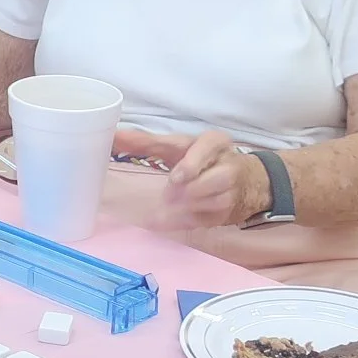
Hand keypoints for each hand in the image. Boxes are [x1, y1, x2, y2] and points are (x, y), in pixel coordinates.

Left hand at [112, 127, 269, 228]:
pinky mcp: (228, 211)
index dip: (192, 164)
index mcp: (215, 142)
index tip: (176, 177)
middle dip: (189, 189)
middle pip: (214, 179)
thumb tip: (114, 136)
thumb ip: (145, 142)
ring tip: (169, 205)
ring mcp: (233, 190)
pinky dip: (183, 221)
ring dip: (187, 207)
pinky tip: (166, 221)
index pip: (207, 146)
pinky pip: (206, 219)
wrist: (243, 181)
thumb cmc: (198, 159)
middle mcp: (228, 163)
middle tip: (170, 192)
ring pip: (213, 201)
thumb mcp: (175, 146)